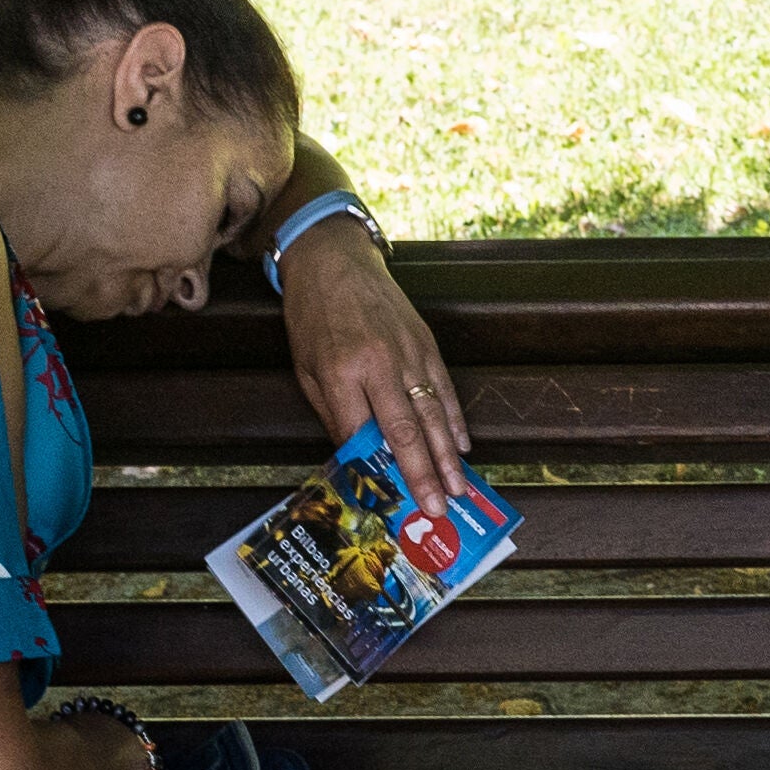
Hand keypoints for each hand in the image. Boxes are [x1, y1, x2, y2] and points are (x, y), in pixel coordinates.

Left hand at [278, 219, 469, 502]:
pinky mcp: (426, 343)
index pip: (362, 432)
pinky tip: (462, 446)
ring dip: (446, 455)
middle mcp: (378, 364)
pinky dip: (454, 419)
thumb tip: (357, 456)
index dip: (376, 470)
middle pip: (405, 430)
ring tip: (456, 488)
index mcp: (340, 371)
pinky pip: (444, 388)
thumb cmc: (313, 317)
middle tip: (435, 508)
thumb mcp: (306, 368)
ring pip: (432, 413)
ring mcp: (408, 353)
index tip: (388, 502)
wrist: (334, 260)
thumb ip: (333, 413)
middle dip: (421, 473)